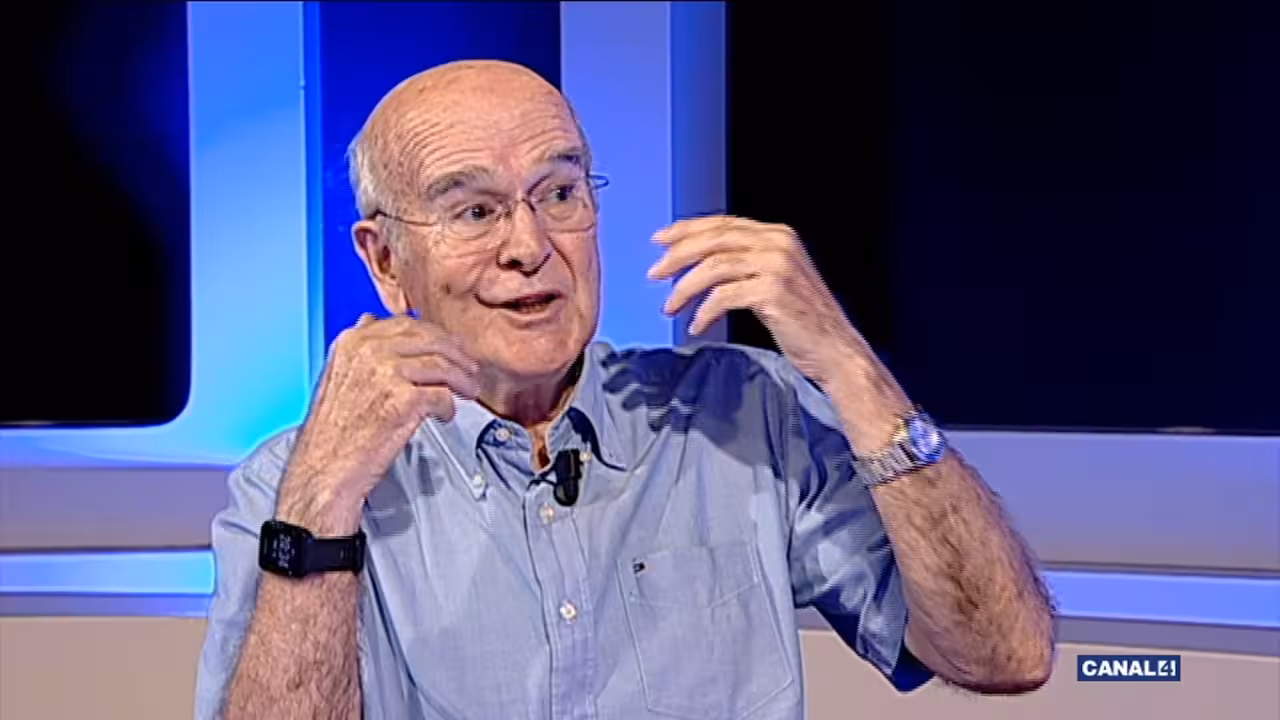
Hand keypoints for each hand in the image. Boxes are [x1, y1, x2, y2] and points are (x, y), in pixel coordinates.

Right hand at [280, 314, 478, 531]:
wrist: (324, 469)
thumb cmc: (333, 431)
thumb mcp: (337, 375)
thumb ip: (359, 349)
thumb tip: (372, 321)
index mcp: (353, 341)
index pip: (407, 324)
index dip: (436, 336)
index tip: (450, 348)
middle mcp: (368, 351)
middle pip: (430, 340)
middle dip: (456, 354)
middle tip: (470, 368)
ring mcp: (385, 373)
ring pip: (442, 365)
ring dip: (462, 379)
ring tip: (468, 391)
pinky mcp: (402, 401)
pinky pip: (442, 395)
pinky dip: (450, 407)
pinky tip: (445, 415)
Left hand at [648, 215, 861, 383]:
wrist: (836, 351)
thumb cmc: (804, 322)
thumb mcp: (774, 281)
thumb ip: (746, 265)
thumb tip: (698, 262)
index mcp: (778, 236)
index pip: (723, 224)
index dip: (687, 229)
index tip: (660, 241)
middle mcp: (779, 244)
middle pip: (714, 240)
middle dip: (678, 255)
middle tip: (655, 274)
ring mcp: (777, 266)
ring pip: (714, 266)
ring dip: (685, 288)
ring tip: (670, 307)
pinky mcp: (772, 291)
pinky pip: (723, 296)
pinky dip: (704, 311)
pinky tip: (697, 326)